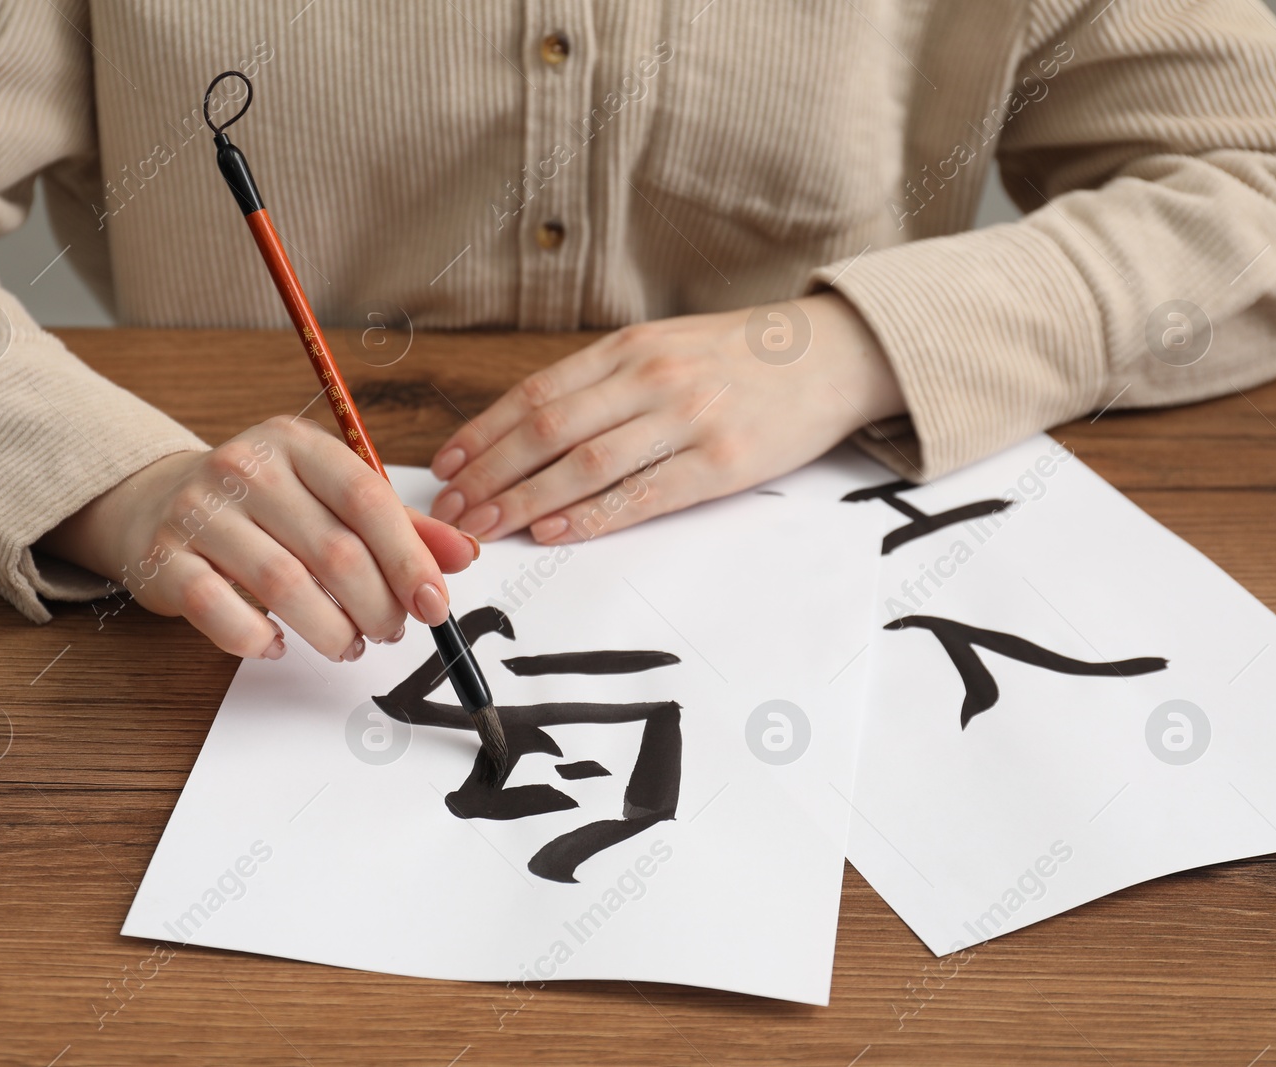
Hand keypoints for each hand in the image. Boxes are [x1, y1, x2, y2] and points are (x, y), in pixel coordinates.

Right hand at [38, 415, 477, 660]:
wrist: (153, 501)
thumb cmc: (261, 505)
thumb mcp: (328, 496)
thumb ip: (397, 524)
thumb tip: (464, 555)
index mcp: (296, 443)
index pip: (367, 499)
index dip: (409, 558)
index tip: (436, 605)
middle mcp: (246, 468)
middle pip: (333, 550)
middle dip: (376, 605)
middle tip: (390, 631)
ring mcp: (199, 511)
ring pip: (284, 585)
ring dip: (330, 630)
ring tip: (348, 645)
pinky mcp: (164, 558)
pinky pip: (221, 611)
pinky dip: (258, 639)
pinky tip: (278, 645)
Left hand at [426, 292, 903, 542]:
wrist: (830, 356)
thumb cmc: (739, 358)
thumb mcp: (665, 346)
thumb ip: (605, 381)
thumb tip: (530, 426)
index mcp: (628, 348)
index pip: (536, 394)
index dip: (483, 433)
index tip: (446, 465)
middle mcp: (651, 378)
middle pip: (548, 431)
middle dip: (489, 473)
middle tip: (451, 509)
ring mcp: (687, 419)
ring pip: (585, 465)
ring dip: (525, 501)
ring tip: (486, 527)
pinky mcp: (721, 463)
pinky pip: (642, 495)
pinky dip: (590, 516)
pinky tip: (553, 532)